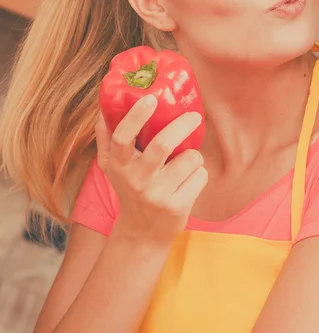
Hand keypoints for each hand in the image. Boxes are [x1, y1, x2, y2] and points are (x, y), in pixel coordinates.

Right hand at [95, 94, 206, 245]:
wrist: (142, 234)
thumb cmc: (130, 189)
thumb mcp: (112, 168)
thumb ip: (106, 138)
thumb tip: (105, 105)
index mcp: (119, 165)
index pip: (122, 138)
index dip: (136, 117)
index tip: (150, 99)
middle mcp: (136, 180)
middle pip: (162, 145)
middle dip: (182, 126)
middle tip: (194, 116)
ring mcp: (157, 195)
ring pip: (190, 158)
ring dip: (194, 156)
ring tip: (185, 163)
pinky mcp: (177, 207)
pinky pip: (200, 176)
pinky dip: (199, 174)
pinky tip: (187, 183)